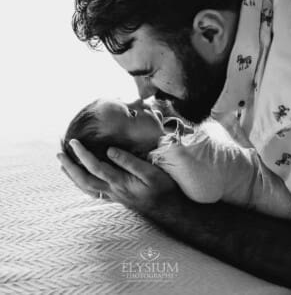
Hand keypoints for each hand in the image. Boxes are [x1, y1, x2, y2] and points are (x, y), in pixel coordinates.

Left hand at [57, 139, 178, 212]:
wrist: (170, 210)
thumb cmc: (163, 188)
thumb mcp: (151, 172)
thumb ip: (130, 161)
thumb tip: (110, 150)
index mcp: (120, 182)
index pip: (95, 167)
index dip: (82, 154)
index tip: (73, 142)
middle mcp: (113, 191)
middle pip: (85, 180)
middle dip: (70, 166)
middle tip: (60, 153)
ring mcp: (114, 196)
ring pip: (87, 188)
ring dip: (73, 176)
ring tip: (63, 165)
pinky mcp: (117, 198)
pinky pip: (94, 193)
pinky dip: (83, 185)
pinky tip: (80, 180)